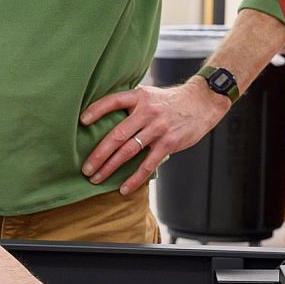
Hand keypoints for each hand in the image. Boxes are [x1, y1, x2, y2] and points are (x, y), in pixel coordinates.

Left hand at [80, 79, 231, 195]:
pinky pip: (147, 164)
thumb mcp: (149, 95)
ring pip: (128, 151)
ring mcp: (158, 128)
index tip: (81, 121)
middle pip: (116, 134)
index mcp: (139, 97)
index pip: (113, 101)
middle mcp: (147, 112)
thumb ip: (131, 106)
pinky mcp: (168, 143)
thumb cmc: (170, 102)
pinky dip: (134, 178)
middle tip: (85, 168)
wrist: (202, 102)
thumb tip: (105, 120)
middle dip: (98, 154)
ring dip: (110, 167)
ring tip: (96, 179)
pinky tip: (123, 188)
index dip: (96, 110)